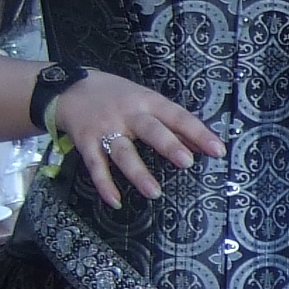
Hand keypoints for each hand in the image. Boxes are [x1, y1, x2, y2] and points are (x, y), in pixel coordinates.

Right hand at [51, 72, 224, 210]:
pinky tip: (115, 201)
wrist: (71, 87)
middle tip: (186, 162)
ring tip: (154, 192)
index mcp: (148, 102)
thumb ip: (173, 125)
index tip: (217, 149)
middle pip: (150, 130)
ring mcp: (105, 129)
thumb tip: (202, 146)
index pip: (177, 116)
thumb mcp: (147, 101)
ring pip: (123, 152)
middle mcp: (128, 114)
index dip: (198, 132)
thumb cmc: (118, 97)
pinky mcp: (86, 142)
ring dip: (138, 172)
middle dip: (168, 145)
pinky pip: (95, 166)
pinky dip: (104, 184)